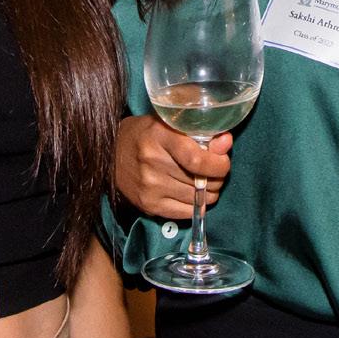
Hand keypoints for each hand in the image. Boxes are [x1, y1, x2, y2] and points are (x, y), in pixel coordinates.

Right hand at [113, 114, 231, 219]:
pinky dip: (195, 205)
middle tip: (214, 172)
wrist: (111, 153)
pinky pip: (185, 213)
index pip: (198, 159)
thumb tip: (227, 143)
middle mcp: (153, 162)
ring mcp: (149, 186)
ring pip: (197, 198)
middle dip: (217, 178)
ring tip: (203, 182)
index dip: (219, 164)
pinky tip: (192, 195)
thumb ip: (201, 133)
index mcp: (160, 135)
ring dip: (208, 193)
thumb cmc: (146, 134)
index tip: (223, 162)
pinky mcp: (148, 205)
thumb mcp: (171, 124)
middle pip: (201, 181)